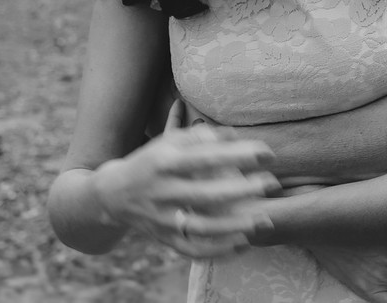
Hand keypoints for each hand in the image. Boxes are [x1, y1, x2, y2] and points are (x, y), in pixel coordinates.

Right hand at [92, 122, 279, 258]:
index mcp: (165, 163)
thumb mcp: (171, 141)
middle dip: (243, 191)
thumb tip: (236, 135)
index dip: (239, 155)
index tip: (268, 153)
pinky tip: (245, 243)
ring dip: (236, 227)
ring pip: (201, 229)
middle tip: (273, 183)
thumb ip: (203, 136)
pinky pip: (194, 251)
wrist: (113, 194)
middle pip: (206, 195)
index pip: (205, 158)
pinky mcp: (165, 240)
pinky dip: (220, 251)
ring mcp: (162, 220)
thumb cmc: (153, 161)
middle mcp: (162, 193)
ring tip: (265, 219)